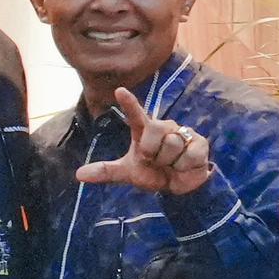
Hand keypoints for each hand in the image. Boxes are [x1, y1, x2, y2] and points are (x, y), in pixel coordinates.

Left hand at [72, 86, 216, 197]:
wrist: (179, 188)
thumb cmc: (154, 173)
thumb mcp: (129, 173)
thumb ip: (107, 171)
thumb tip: (79, 175)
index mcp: (145, 131)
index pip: (136, 115)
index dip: (129, 103)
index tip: (119, 91)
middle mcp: (164, 127)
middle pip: (155, 130)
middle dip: (153, 151)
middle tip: (156, 161)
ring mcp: (183, 133)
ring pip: (172, 144)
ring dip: (169, 162)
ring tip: (172, 164)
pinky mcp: (200, 143)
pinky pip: (188, 155)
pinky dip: (184, 167)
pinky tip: (185, 166)